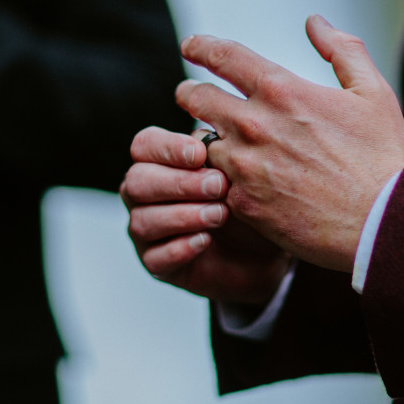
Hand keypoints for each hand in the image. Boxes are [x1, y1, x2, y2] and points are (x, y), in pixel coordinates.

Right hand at [122, 127, 291, 304]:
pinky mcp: (158, 266)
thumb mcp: (240, 173)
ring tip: (220, 215)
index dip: (167, 147)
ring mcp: (147, 232)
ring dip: (183, 216)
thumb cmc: (249, 201)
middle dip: (179, 183)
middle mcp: (145, 194)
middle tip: (219, 186)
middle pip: (137, 181)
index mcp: (159, 162)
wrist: (265, 252)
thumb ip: (220, 153)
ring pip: (143, 221)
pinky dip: (181, 247)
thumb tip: (207, 138)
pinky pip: (155, 259)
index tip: (201, 154)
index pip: (144, 144)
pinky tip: (205, 240)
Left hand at [177, 15, 403, 272]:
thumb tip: (315, 22)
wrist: (384, 224)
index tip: (192, 46)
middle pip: (194, 97)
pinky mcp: (242, 206)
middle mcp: (253, 125)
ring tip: (217, 145)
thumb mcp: (373, 92)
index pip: (223, 56)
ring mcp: (243, 168)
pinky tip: (229, 182)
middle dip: (190, 93)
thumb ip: (342, 50)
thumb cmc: (385, 159)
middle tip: (193, 96)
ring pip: (198, 144)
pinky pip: (211, 184)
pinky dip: (216, 179)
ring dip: (204, 141)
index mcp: (282, 91)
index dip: (201, 47)